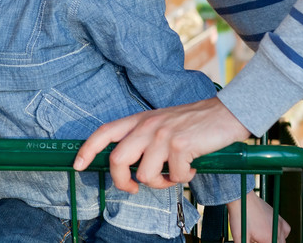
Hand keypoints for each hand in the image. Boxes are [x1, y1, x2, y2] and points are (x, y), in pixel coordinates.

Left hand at [73, 97, 250, 192]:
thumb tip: (130, 169)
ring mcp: (162, 135)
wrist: (225, 113)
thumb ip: (143, 140)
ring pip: (145, 175)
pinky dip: (185, 178)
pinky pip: (175, 176)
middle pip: (117, 160)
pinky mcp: (180, 145)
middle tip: (134, 188)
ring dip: (162, 182)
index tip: (78, 166)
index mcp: (138, 120)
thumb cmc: (192, 124)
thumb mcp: (160, 125)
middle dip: (122, 182)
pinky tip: (192, 166)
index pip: (104, 132)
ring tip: (176, 172)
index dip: (87, 150)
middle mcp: (146, 126)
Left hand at [227, 190, 290, 241]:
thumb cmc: (240, 216)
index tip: (255, 241)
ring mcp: (280, 223)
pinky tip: (271, 231)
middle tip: (257, 239)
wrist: (241, 197)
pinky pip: (285, 229)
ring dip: (275, 240)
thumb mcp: (240, 236)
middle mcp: (278, 231)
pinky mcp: (278, 216)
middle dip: (268, 242)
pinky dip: (281, 233)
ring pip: (283, 239)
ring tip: (263, 237)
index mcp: (270, 239)